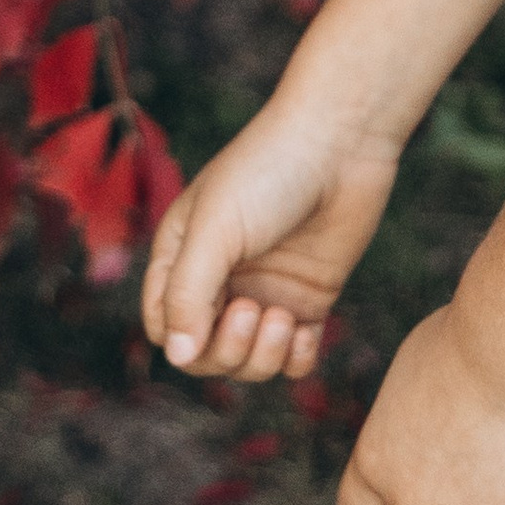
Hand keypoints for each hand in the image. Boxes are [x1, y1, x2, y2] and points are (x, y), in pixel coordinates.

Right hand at [142, 96, 397, 382]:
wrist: (340, 141)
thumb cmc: (268, 171)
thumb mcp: (216, 229)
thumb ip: (188, 294)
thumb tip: (177, 358)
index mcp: (184, 256)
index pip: (164, 326)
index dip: (182, 337)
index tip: (213, 310)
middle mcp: (221, 279)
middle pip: (206, 354)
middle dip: (227, 350)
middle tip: (253, 309)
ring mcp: (265, 291)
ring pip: (249, 362)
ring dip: (263, 357)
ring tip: (283, 318)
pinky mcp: (307, 298)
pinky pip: (293, 358)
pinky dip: (297, 359)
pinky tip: (307, 331)